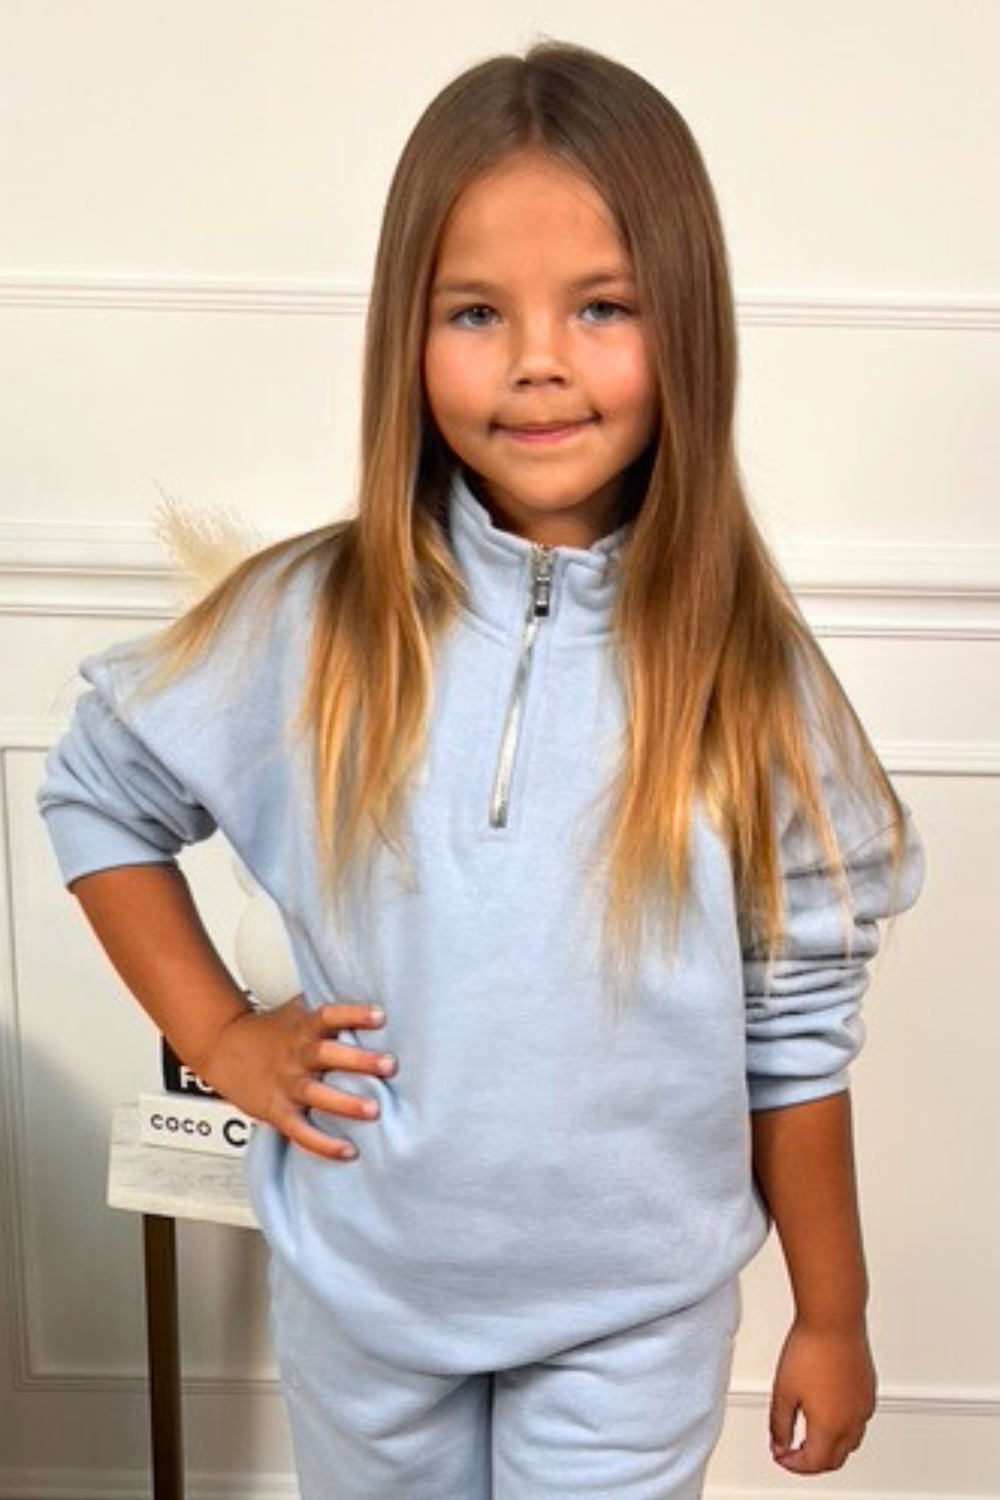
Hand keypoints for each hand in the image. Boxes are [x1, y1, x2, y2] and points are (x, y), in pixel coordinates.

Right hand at [194, 995, 395, 1161]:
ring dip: (345, 1103)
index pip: (330, 1016)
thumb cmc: (270, 1030)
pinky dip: (323, 1144)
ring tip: (374, 1110)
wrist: (223, 1048)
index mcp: (303, 1027)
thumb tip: (369, 992)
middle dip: (359, 1060)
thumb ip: (327, 1007)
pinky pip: (301, 1130)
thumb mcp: (296, 1011)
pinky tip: (348, 1151)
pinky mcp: (277, 1110)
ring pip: (316, 1094)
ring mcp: (286, 1084)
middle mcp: (296, 1054)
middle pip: (327, 1054)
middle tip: (389, 1065)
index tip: (380, 1015)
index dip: (354, 1014)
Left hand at [769, 1314, 877, 1473]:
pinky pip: (859, 1421)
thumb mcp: (783, 1391)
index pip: (813, 1463)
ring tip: (810, 1435)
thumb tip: (779, 1443)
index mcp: (830, 1426)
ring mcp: (864, 1405)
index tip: (781, 1455)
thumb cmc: (810, 1348)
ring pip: (850, 1443)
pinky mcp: (869, 1390)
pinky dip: (844, 1428)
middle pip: (835, 1459)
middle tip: (794, 1452)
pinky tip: (828, 1414)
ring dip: (830, 1446)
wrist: (833, 1318)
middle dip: (813, 1461)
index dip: (793, 1464)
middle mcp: (852, 1420)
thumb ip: (779, 1424)